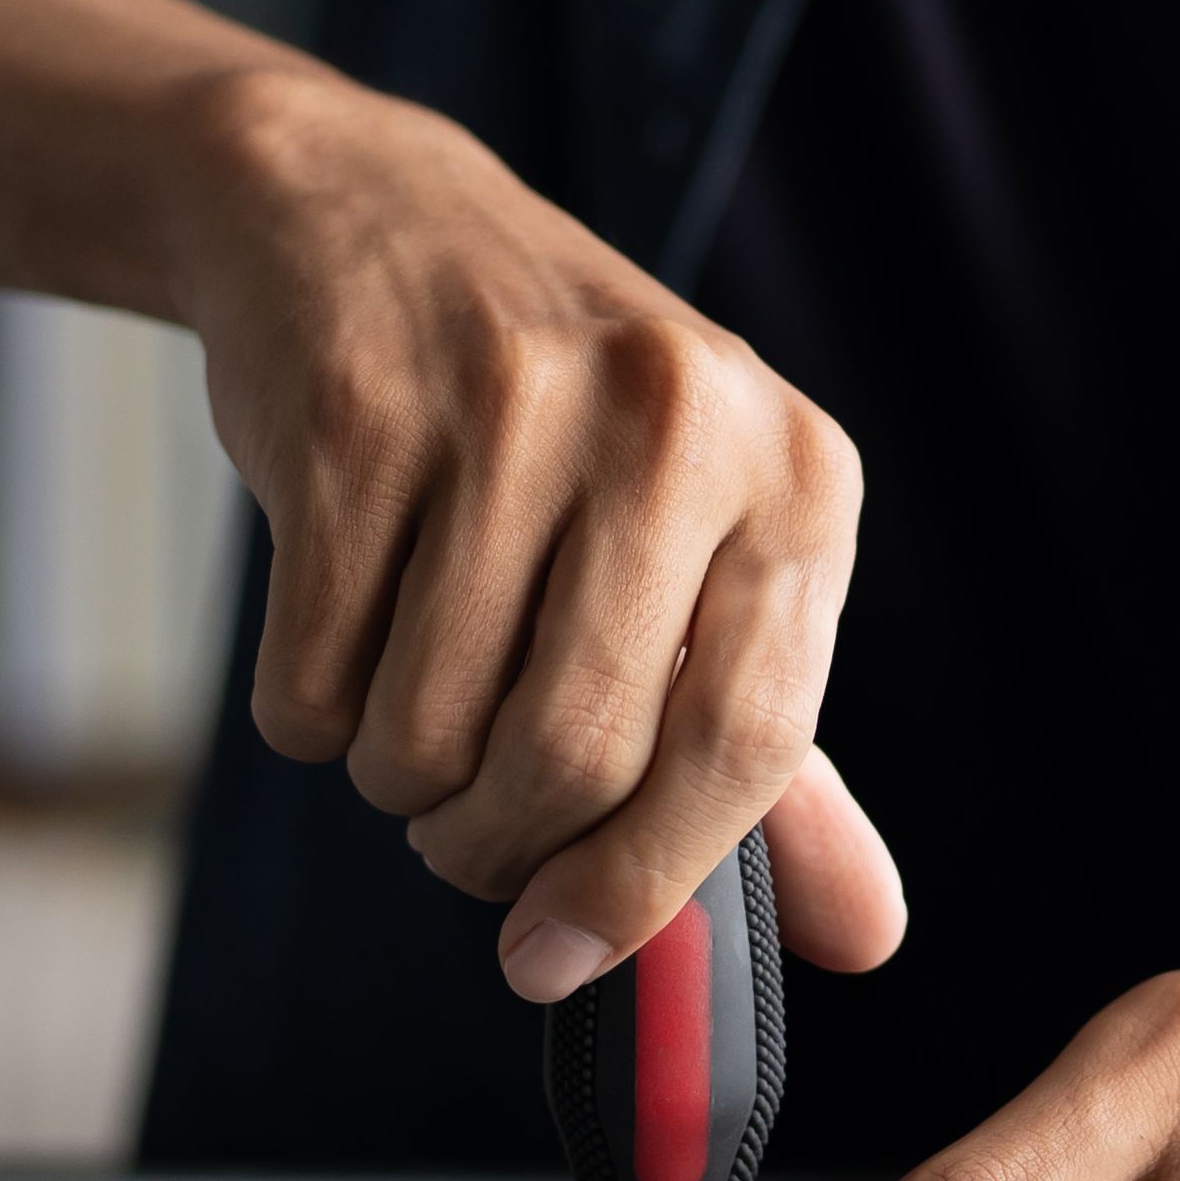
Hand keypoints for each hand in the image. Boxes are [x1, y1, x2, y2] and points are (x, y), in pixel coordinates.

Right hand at [159, 62, 906, 993]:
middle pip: (575, 754)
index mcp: (798, 472)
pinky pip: (315, 675)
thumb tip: (868, 938)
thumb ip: (778, 755)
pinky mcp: (353, 415)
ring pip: (428, 732)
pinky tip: (340, 635)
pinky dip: (311, 709)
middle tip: (463, 833)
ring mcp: (511, 403)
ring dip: (397, 780)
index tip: (562, 960)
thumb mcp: (706, 551)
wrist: (366, 220)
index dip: (647, 884)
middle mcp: (677, 420)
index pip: (749, 740)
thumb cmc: (563, 431)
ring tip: (407, 712)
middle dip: (494, 847)